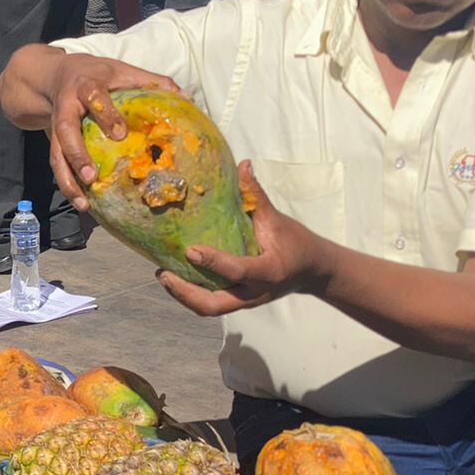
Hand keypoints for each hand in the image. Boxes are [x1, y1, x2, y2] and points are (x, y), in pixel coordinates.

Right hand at [45, 52, 180, 210]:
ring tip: (83, 204)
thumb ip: (152, 82)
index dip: (105, 115)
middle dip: (76, 155)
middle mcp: (66, 108)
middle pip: (65, 132)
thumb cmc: (99, 75)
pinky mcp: (53, 142)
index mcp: (85, 86)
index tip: (120, 133)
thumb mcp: (123, 71)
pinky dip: (68, 186)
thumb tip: (186, 99)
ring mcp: (56, 128)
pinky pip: (57, 166)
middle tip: (91, 177)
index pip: (93, 97)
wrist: (57, 76)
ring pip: (56, 156)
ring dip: (67, 181)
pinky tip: (82, 204)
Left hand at [156, 161, 330, 315]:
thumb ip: (256, 196)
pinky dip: (191, 293)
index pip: (239, 270)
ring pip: (210, 308)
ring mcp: (246, 301)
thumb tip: (243, 165)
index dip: (214, 262)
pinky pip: (211, 303)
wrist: (312, 271)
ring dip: (183, 295)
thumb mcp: (278, 220)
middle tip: (163, 273)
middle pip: (215, 305)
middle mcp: (255, 292)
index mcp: (269, 271)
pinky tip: (175, 277)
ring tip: (162, 275)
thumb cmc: (295, 242)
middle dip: (185, 293)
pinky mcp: (239, 301)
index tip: (191, 250)